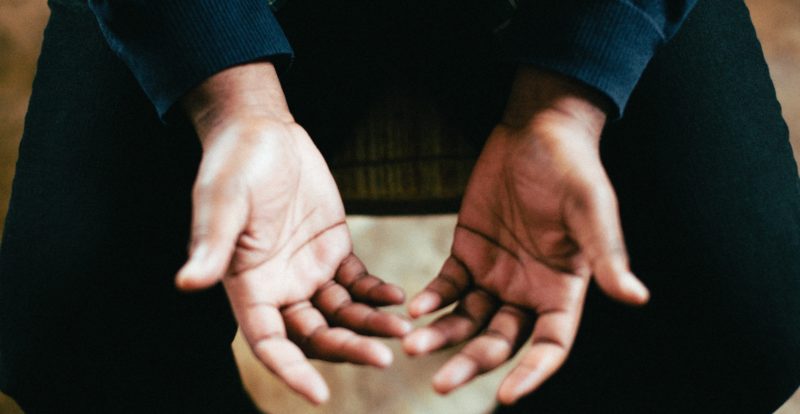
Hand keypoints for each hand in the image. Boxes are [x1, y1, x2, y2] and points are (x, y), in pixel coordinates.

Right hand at [175, 62, 410, 403]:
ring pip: (342, 314)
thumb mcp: (222, 200)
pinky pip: (358, 283)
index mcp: (248, 285)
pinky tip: (398, 297)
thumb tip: (187, 282)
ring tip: (404, 329)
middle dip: (347, 350)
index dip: (290, 371)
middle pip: (314, 336)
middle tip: (384, 359)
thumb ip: (213, 244)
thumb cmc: (234, 163)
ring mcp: (308, 271)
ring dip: (370, 325)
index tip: (320, 395)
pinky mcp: (333, 250)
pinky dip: (377, 293)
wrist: (264, 131)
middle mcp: (279, 287)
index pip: (268, 342)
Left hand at [403, 68, 649, 403]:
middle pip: (500, 341)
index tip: (506, 395)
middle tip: (439, 384)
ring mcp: (496, 274)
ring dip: (442, 335)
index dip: (532, 372)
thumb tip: (637, 296)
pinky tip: (415, 307)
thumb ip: (605, 254)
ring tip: (413, 346)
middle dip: (471, 363)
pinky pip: (448, 286)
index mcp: (564, 289)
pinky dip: (432, 299)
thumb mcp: (591, 209)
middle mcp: (529, 290)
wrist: (537, 130)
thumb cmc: (573, 168)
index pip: (550, 345)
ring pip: (467, 319)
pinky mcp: (468, 252)